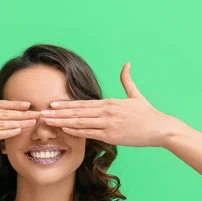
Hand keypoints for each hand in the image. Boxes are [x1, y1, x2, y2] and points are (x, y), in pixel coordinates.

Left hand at [41, 62, 177, 147]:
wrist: (160, 128)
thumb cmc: (148, 114)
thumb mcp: (136, 95)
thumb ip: (127, 80)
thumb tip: (126, 64)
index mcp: (109, 103)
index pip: (82, 104)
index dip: (66, 104)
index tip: (52, 104)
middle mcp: (106, 112)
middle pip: (77, 112)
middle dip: (58, 113)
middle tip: (42, 114)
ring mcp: (107, 124)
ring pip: (80, 123)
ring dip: (62, 122)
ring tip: (48, 122)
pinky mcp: (111, 136)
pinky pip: (90, 134)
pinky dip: (76, 132)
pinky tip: (64, 130)